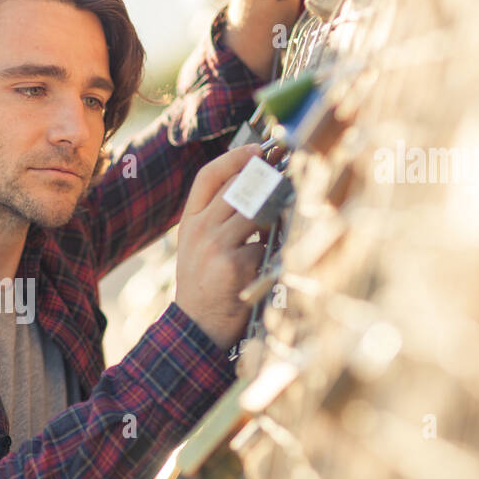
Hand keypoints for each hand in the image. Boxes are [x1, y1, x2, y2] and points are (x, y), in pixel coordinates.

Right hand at [174, 145, 266, 351]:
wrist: (196, 329)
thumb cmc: (206, 288)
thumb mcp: (200, 249)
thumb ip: (220, 219)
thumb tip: (262, 186)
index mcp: (189, 223)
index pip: (209, 176)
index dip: (237, 157)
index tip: (260, 149)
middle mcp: (199, 230)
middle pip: (238, 187)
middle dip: (268, 179)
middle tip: (289, 174)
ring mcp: (215, 247)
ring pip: (256, 211)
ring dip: (276, 214)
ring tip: (283, 221)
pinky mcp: (233, 265)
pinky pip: (265, 244)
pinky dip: (273, 253)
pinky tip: (267, 267)